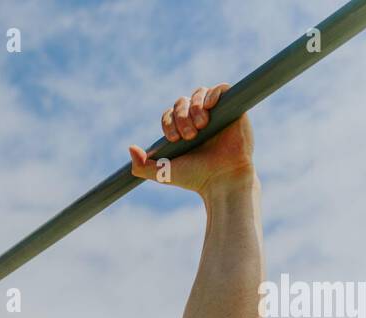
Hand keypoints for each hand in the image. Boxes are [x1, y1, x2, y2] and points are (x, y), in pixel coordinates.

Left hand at [128, 84, 253, 195]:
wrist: (222, 179)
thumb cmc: (195, 178)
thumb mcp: (162, 173)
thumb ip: (142, 166)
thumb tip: (131, 148)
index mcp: (183, 131)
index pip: (169, 114)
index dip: (168, 122)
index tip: (175, 139)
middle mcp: (199, 120)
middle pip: (182, 102)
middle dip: (180, 116)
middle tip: (189, 135)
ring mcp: (217, 114)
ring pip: (199, 93)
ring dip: (195, 107)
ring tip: (201, 126)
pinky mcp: (234, 110)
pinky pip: (222, 89)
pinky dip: (214, 92)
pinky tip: (210, 106)